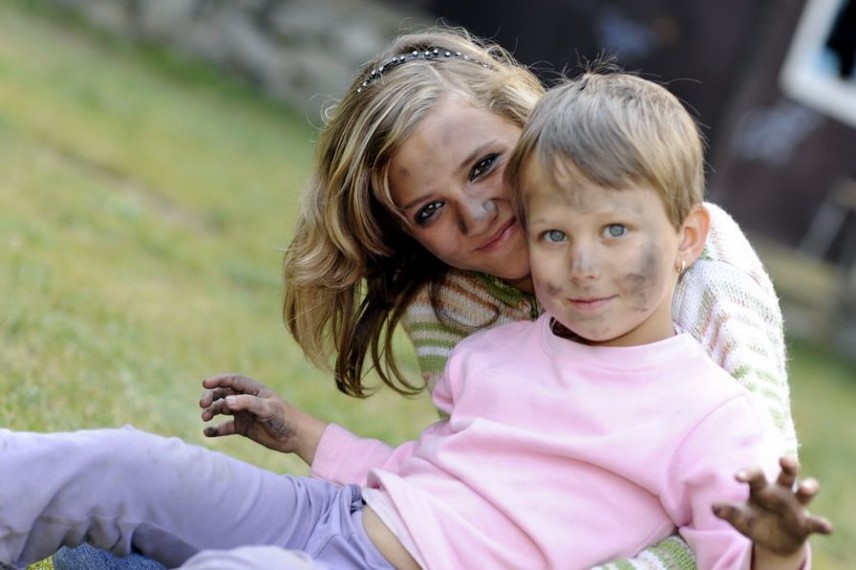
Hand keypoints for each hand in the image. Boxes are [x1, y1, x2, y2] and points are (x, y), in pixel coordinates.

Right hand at [199, 374, 326, 463]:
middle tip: (203, 404)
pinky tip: (207, 432)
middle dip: (211, 397)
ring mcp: (244, 414)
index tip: (205, 383)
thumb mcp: (267, 408)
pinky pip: (225, 427)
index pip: (233, 381)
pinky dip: (216, 429)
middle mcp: (247, 400)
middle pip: (223, 394)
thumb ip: (247, 403)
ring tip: (205, 418)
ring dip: (211, 412)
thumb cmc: (284, 418)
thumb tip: (225, 401)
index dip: (218, 380)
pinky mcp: (243, 428)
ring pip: (222, 409)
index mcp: (254, 390)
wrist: (295, 436)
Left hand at [712, 457, 832, 564]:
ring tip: (806, 487)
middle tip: (784, 459)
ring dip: (808, 488)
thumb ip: (728, 512)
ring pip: (806, 492)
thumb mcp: (740, 519)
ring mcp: (796, 507)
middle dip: (788, 465)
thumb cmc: (754, 522)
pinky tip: (826, 527)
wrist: (772, 542)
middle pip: (787, 474)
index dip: (748, 473)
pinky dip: (822, 524)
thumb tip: (713, 507)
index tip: (737, 476)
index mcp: (762, 489)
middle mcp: (781, 493)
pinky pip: (816, 522)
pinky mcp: (806, 524)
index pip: (756, 475)